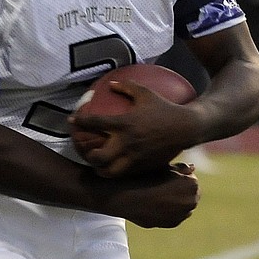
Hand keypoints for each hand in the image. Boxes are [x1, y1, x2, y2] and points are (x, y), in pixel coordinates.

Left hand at [70, 79, 199, 178]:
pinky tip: (114, 166)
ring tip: (97, 164)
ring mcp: (135, 157)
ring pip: (109, 172)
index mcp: (126, 123)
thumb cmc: (164, 108)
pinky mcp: (143, 167)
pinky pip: (124, 174)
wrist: (187, 128)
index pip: (95, 123)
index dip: (79, 121)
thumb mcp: (145, 93)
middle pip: (98, 156)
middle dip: (86, 155)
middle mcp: (128, 143)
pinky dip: (116, 171)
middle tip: (84, 150)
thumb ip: (126, 87)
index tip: (71, 121)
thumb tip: (110, 84)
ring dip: (99, 169)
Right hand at [102, 162, 198, 228]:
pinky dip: (169, 211)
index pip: (192, 179)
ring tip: (158, 195)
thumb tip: (193, 168)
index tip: (164, 176)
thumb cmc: (143, 177)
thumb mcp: (163, 166)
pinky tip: (156, 205)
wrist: (125, 197)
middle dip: (180, 190)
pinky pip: (176, 216)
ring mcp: (183, 214)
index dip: (178, 177)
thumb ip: (180, 168)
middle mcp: (191, 201)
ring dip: (176, 202)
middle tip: (161, 186)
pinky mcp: (173, 224)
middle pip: (190, 194)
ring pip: (184, 206)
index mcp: (192, 184)